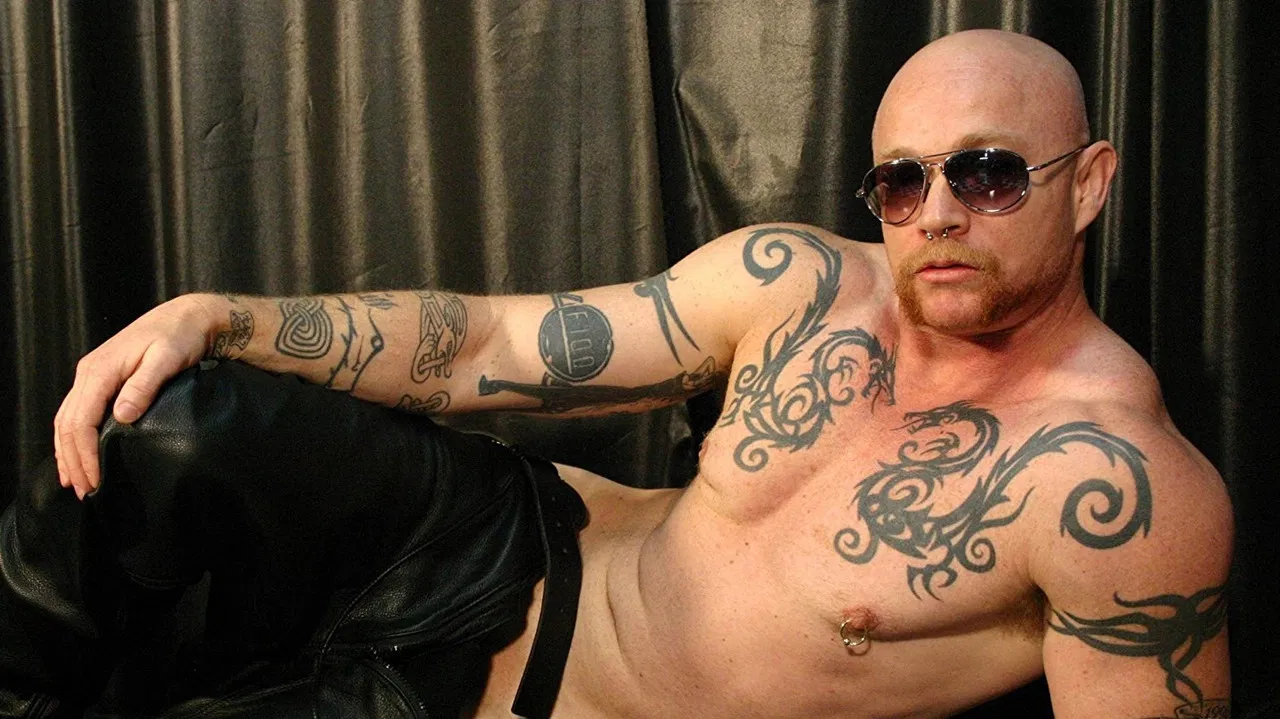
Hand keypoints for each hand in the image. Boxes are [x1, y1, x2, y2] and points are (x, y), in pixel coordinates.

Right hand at [54, 294, 219, 497]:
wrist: (187, 317)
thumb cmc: (180, 337)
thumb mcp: (166, 359)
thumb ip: (143, 386)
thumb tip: (122, 416)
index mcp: (100, 371)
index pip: (80, 420)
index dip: (85, 454)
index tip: (95, 480)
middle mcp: (88, 374)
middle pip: (67, 424)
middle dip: (73, 460)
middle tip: (86, 491)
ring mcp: (92, 376)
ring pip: (67, 420)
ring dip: (68, 452)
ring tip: (76, 482)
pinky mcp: (101, 379)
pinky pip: (77, 413)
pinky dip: (73, 438)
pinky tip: (78, 455)